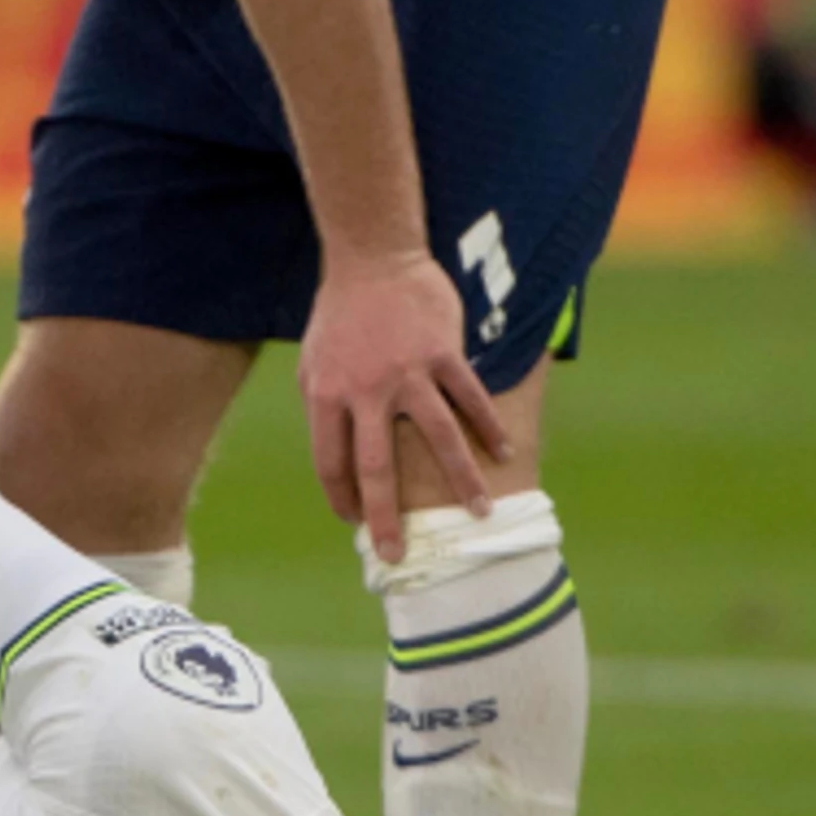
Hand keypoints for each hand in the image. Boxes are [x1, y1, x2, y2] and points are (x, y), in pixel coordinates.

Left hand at [300, 251, 510, 560]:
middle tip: (399, 555)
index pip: (330, 464)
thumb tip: (338, 459)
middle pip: (377, 468)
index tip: (356, 526)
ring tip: (480, 513)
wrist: (372, 259)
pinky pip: (471, 399)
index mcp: (325, 396)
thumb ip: (325, 409)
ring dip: (461, 481)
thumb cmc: (339, 317)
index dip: (342, 499)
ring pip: (439, 439)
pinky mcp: (443, 354)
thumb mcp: (313, 363)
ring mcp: (407, 373)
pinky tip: (503, 453)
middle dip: (387, 517)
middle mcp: (364, 391)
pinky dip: (489, 427)